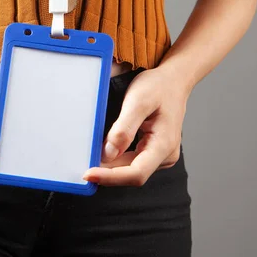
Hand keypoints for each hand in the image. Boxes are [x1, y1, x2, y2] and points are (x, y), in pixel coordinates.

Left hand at [83, 66, 190, 185]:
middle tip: (84, 167)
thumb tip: (108, 153)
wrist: (173, 80)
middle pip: (132, 174)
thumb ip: (124, 129)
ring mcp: (161, 154)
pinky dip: (117, 160)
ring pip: (131, 169)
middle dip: (107, 173)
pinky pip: (133, 161)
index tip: (89, 174)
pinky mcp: (153, 150)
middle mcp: (166, 154)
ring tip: (91, 160)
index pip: (136, 173)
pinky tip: (104, 153)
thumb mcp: (138, 101)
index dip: (111, 177)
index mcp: (164, 144)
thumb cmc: (159, 87)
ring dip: (111, 168)